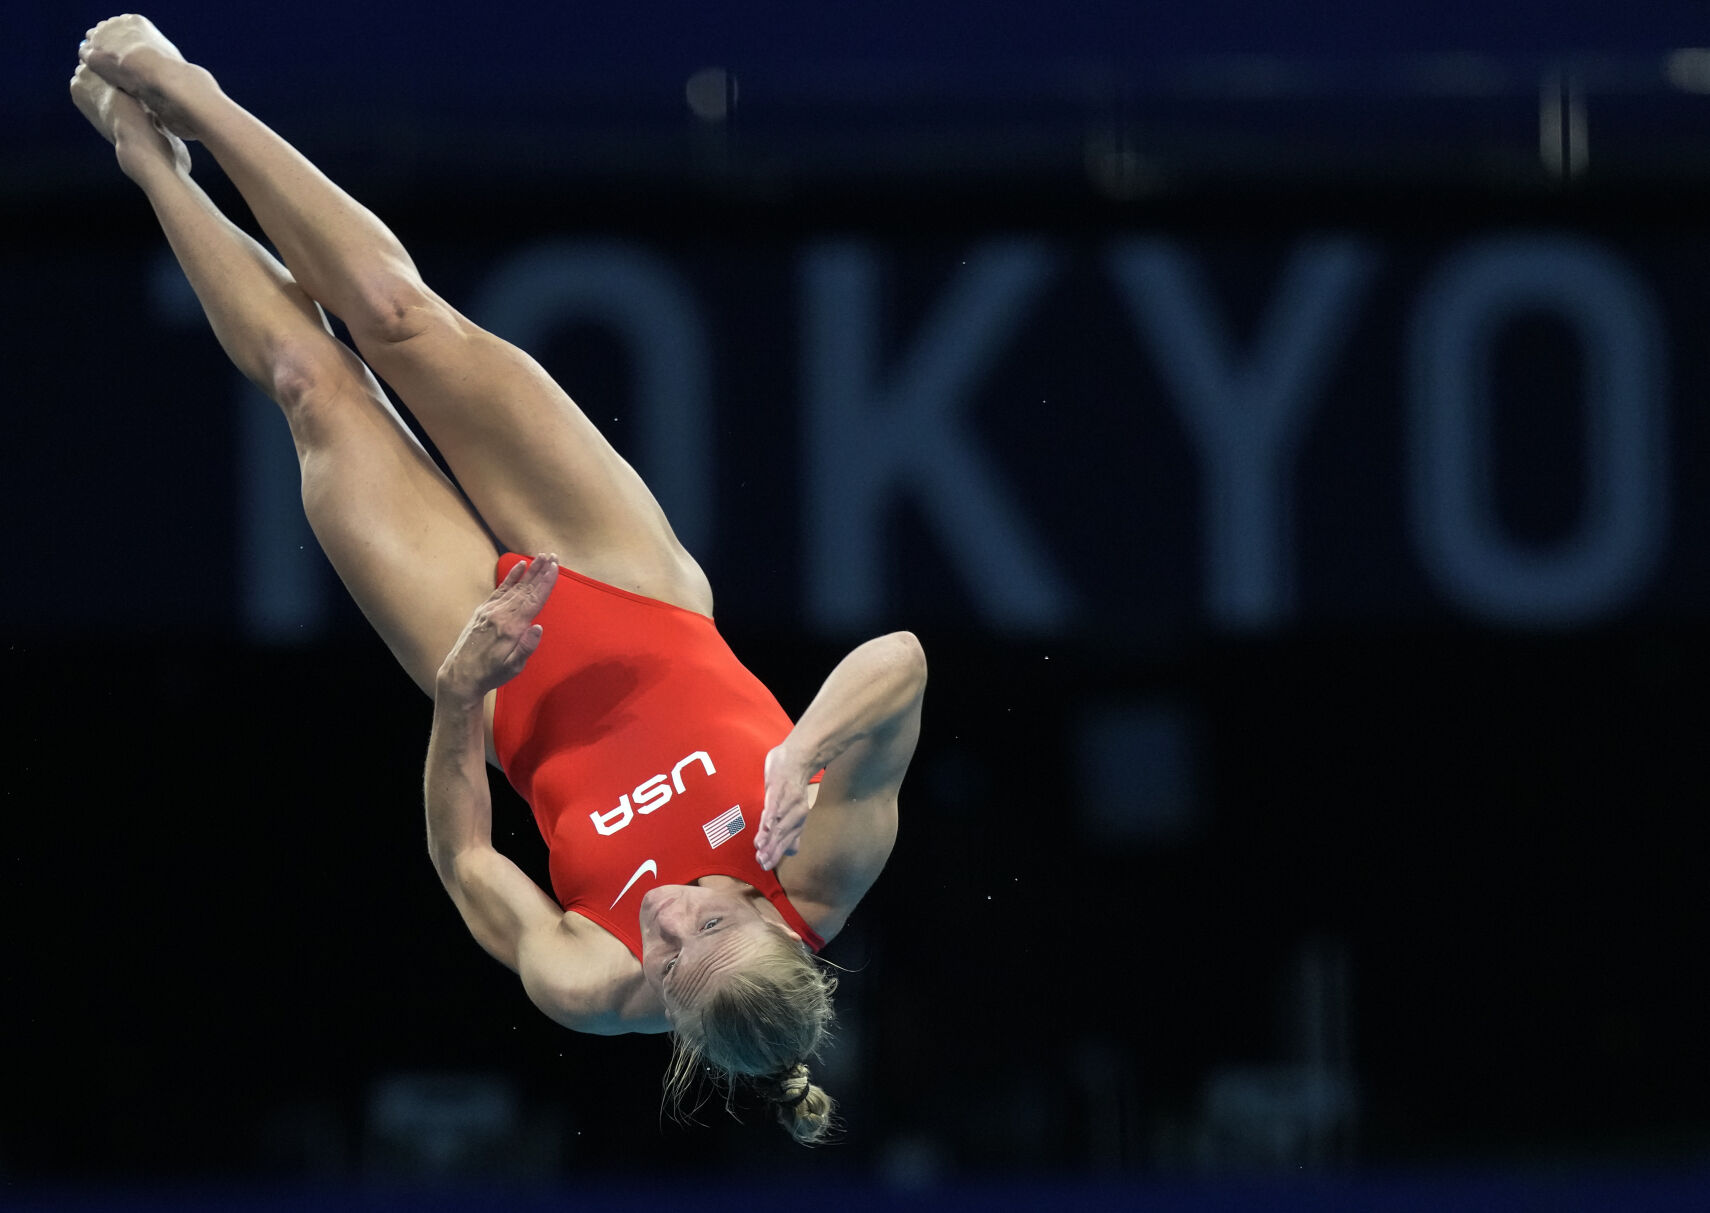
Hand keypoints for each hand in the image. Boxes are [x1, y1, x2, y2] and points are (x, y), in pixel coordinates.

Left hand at [437, 554, 558, 699]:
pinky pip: (500, 589)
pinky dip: (511, 577)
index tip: (555, 567)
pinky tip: (519, 566)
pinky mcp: (483, 611)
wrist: (461, 674)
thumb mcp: (513, 667)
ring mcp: (490, 610)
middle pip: (525, 589)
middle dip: (540, 571)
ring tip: (540, 557)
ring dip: (529, 570)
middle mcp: (500, 614)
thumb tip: (538, 628)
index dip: (545, 583)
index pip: (533, 600)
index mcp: (511, 628)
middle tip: (552, 555)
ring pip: (514, 586)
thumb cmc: (491, 674)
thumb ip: (526, 647)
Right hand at [756, 743, 813, 871]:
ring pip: (778, 821)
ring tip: (760, 849)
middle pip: (782, 835)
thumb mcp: (791, 808)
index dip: (775, 853)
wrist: (799, 755)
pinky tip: (766, 826)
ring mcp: (787, 799)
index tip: (764, 865)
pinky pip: (775, 803)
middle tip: (761, 862)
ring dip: (770, 836)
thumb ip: (791, 830)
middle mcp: (795, 812)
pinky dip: (771, 815)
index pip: (784, 840)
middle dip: (772, 850)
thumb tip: (793, 851)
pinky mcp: (779, 787)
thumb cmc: (791, 783)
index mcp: (796, 818)